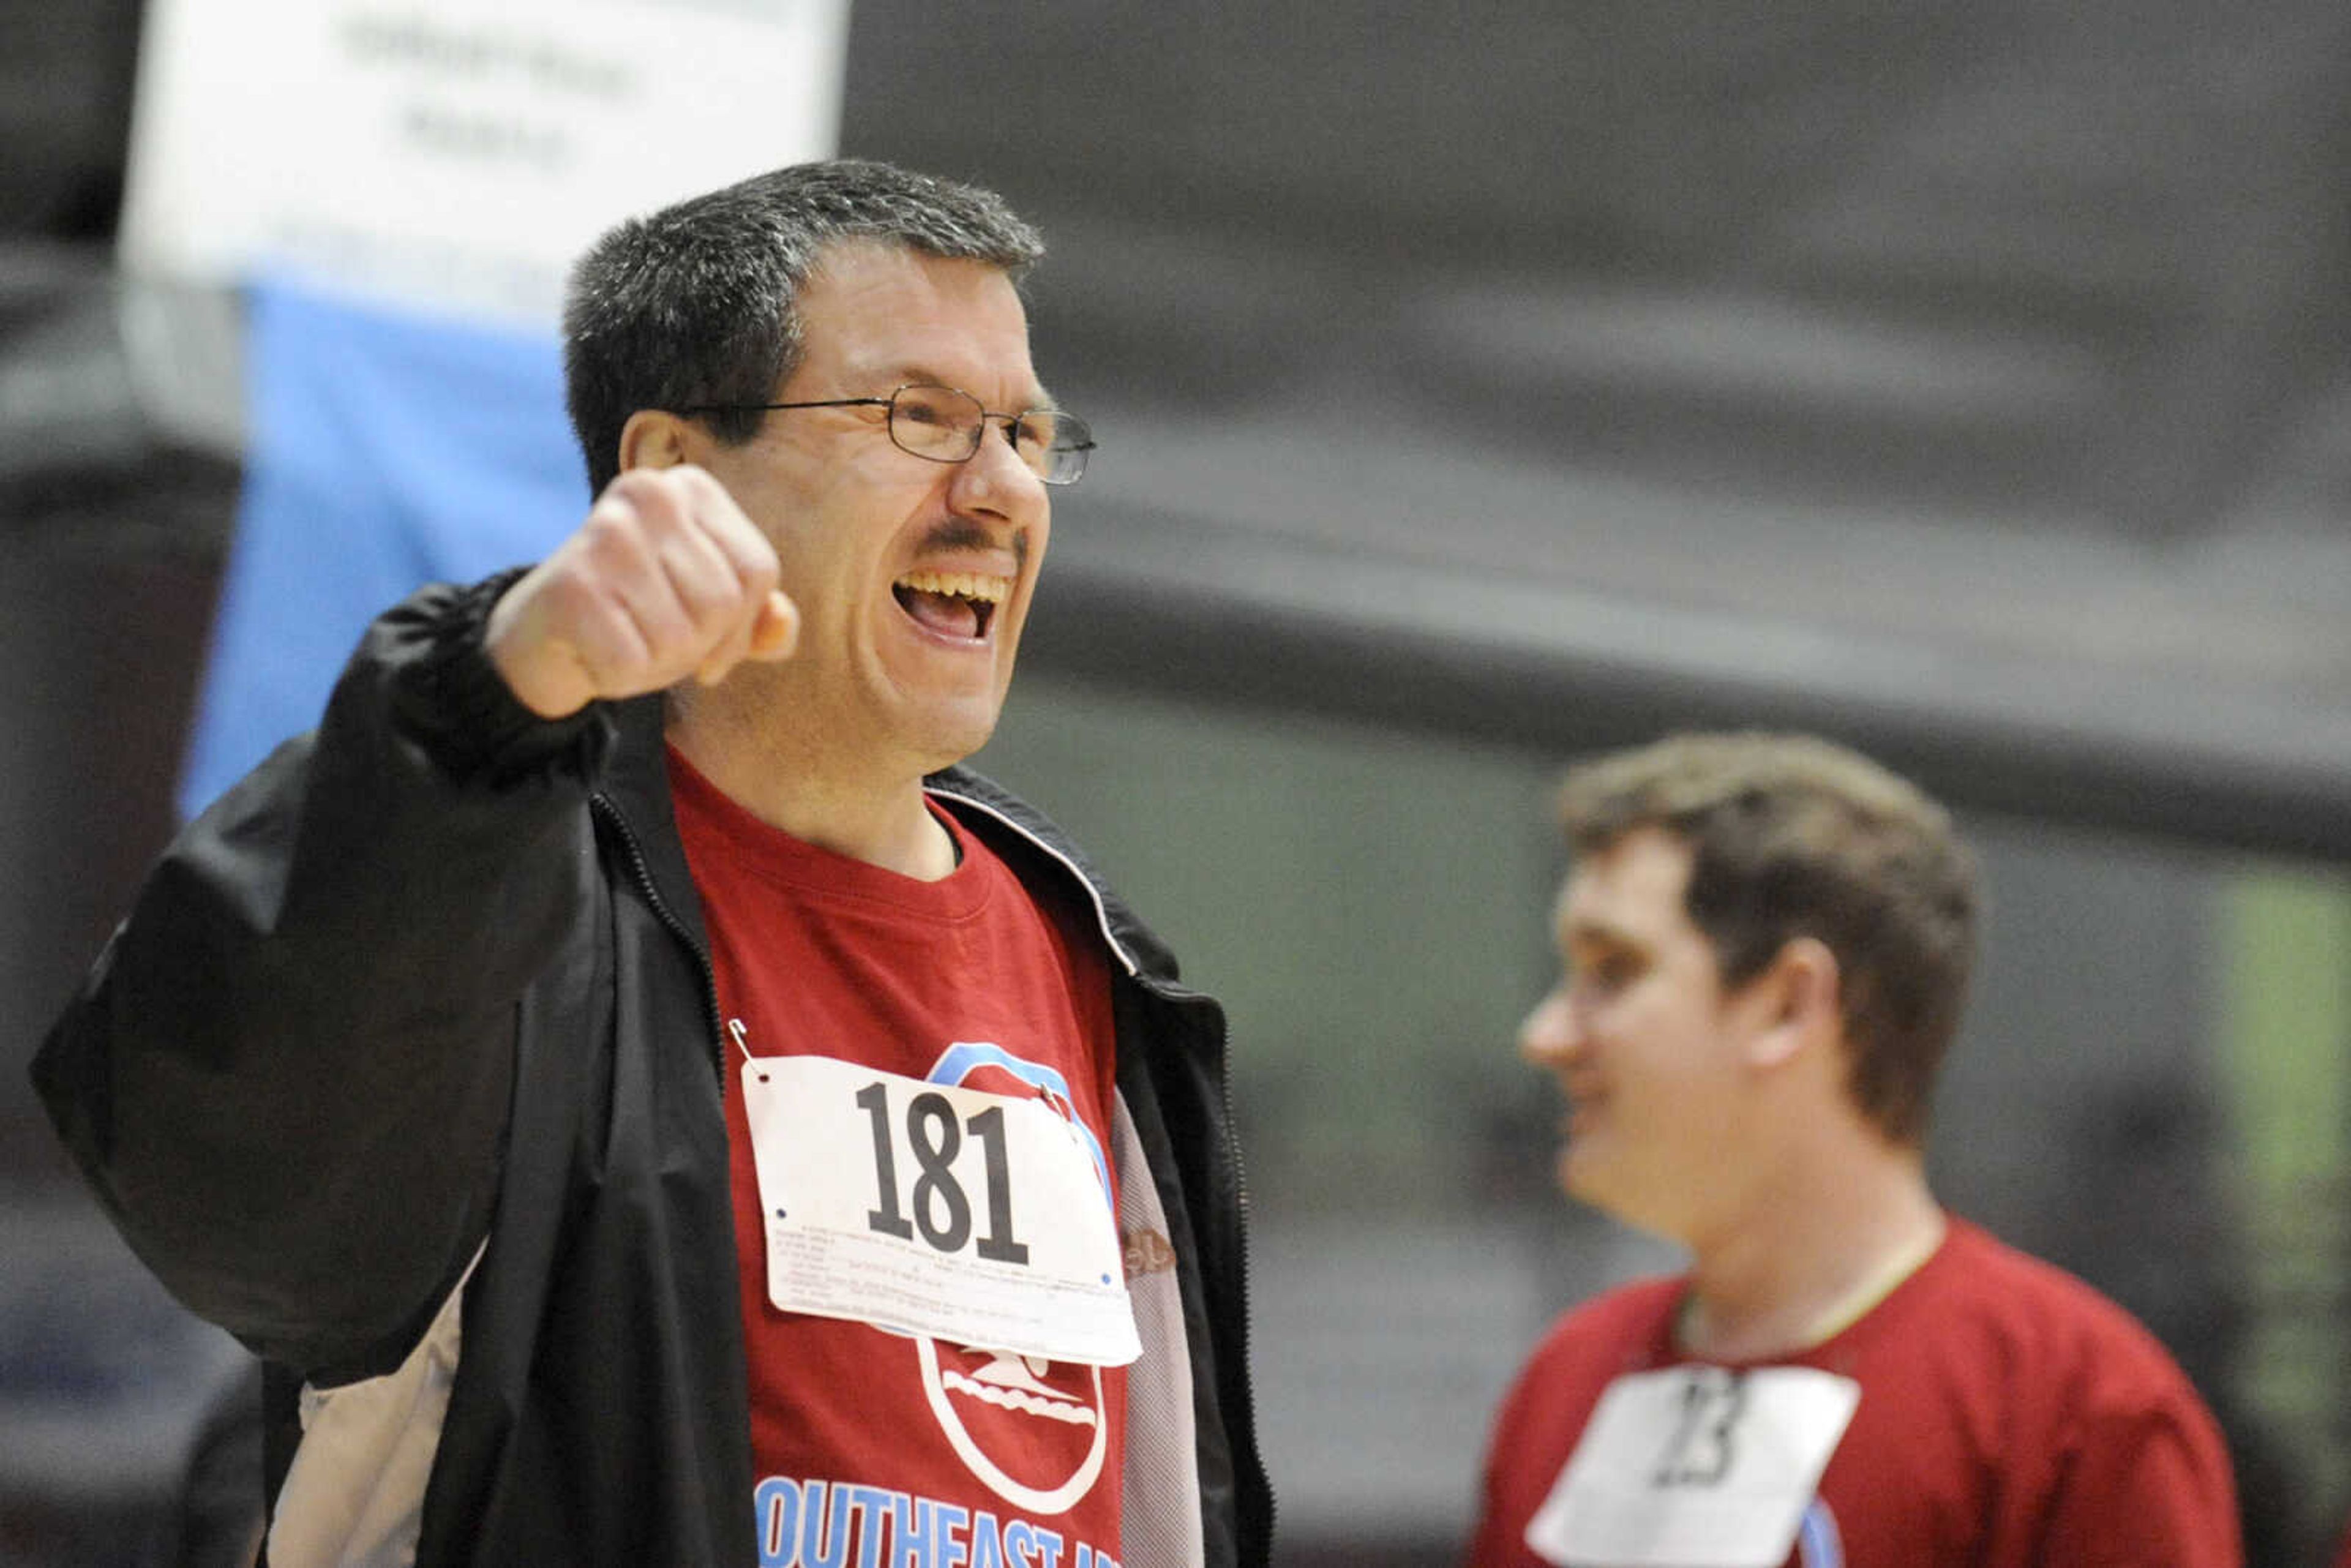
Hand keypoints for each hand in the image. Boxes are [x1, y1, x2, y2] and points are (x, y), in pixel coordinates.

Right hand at [486, 465, 798, 718]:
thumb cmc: (635, 616)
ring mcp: (607, 535)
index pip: (759, 571)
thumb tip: (782, 625)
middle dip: (698, 644)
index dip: (741, 625)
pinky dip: (619, 677)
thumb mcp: (706, 611)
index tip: (703, 637)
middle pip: (723, 603)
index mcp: (690, 487)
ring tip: (623, 639)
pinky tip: (594, 655)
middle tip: (651, 637)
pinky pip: (633, 662)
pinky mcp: (573, 586)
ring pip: (681, 637)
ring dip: (657, 663)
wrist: (539, 636)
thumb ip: (756, 617)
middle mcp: (649, 494)